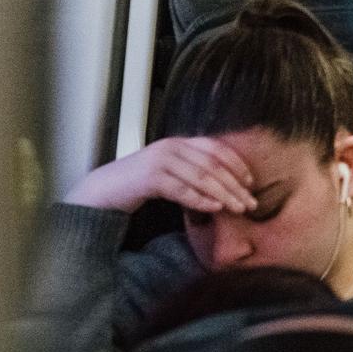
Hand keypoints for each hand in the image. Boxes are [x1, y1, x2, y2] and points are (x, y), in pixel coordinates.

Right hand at [64, 137, 256, 215]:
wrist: (100, 191)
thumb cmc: (137, 185)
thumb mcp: (168, 173)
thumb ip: (191, 173)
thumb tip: (223, 187)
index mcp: (178, 142)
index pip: (216, 148)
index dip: (237, 164)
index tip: (251, 182)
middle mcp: (171, 146)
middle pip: (213, 164)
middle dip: (235, 184)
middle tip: (251, 203)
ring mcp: (160, 160)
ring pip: (201, 176)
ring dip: (223, 194)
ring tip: (238, 208)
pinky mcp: (149, 178)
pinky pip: (182, 189)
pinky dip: (200, 199)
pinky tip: (215, 208)